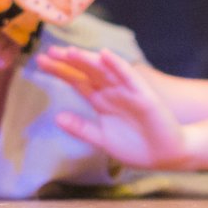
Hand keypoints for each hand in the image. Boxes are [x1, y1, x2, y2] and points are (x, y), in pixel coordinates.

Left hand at [38, 47, 191, 169]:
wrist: (167, 155)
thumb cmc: (137, 147)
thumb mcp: (102, 138)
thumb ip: (81, 128)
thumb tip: (57, 117)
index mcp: (102, 101)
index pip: (77, 81)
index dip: (60, 71)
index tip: (40, 62)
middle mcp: (113, 92)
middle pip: (87, 72)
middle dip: (69, 62)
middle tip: (48, 52)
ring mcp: (128, 92)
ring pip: (105, 71)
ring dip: (89, 60)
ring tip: (70, 51)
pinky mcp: (144, 96)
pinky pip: (130, 78)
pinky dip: (118, 66)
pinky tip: (105, 55)